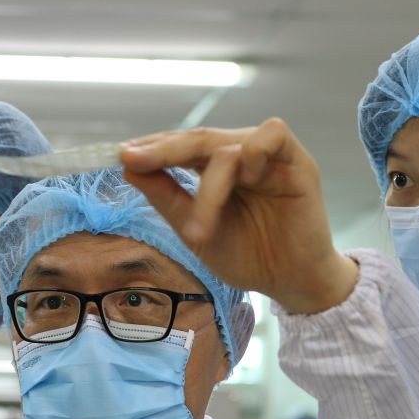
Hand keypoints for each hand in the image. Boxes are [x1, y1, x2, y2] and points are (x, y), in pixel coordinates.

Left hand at [120, 118, 357, 314]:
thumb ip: (167, 198)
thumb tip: (129, 168)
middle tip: (133, 159)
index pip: (180, 147)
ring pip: (227, 148)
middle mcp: (240, 155)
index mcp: (215, 168)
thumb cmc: (247, 256)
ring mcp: (268, 157)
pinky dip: (253, 152)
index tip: (121, 155)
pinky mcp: (297, 163)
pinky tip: (245, 177)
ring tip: (199, 229)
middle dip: (163, 150)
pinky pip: (273, 135)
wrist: (289, 283)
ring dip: (209, 187)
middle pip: (198, 139)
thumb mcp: (196, 230)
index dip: (153, 147)